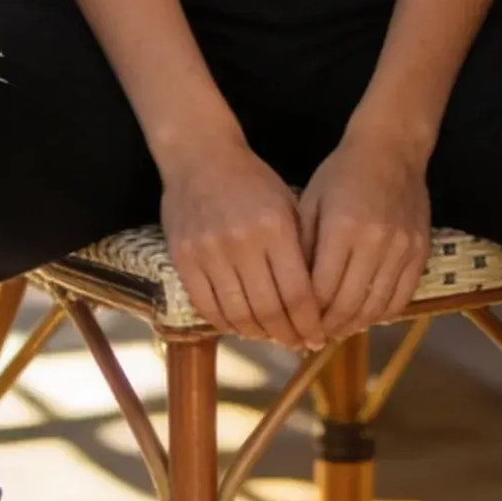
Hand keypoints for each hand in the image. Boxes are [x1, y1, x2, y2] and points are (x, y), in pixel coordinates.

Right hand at [161, 136, 325, 349]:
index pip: (297, 293)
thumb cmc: (252, 180)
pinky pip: (206, 306)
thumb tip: (317, 300)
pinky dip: (226, 324)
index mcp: (275, 228)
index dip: (309, 323)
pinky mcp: (184, 259)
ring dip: (257, 334)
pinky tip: (240, 327)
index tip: (317, 337)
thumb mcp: (288, 204)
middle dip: (287, 335)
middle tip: (297, 344)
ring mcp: (210, 252)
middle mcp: (242, 242)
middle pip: (268, 309)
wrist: (199, 156)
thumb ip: (301, 248)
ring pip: (237, 314)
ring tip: (271, 338)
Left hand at [298, 126, 431, 341]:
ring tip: (336, 330)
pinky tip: (364, 316)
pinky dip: (381, 314)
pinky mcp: (420, 252)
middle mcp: (376, 241)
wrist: (392, 149)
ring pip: (376, 306)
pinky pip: (402, 297)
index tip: (294, 325)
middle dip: (328, 327)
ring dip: (354, 325)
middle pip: (349, 304)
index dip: (306, 315)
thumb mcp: (310, 202)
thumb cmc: (341, 173)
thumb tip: (292, 294)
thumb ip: (303, 248)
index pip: (322, 290)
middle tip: (313, 337)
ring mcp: (403, 248)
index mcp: (343, 227)